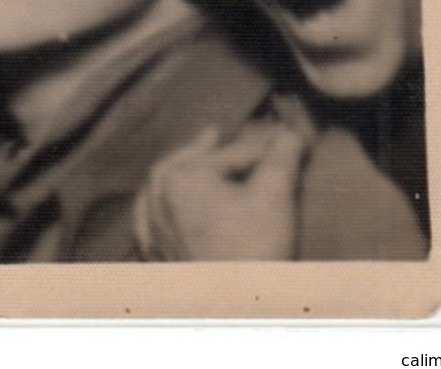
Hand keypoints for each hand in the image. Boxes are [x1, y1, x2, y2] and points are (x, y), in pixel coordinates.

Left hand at [133, 121, 310, 260]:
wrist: (236, 307)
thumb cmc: (254, 248)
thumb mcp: (274, 195)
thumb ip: (281, 157)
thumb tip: (290, 131)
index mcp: (179, 177)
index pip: (228, 154)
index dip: (260, 148)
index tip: (282, 141)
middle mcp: (156, 198)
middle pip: (184, 165)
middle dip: (203, 149)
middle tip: (213, 133)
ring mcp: (152, 228)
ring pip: (161, 189)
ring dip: (178, 171)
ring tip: (191, 160)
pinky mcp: (155, 254)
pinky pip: (151, 218)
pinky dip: (159, 202)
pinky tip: (160, 201)